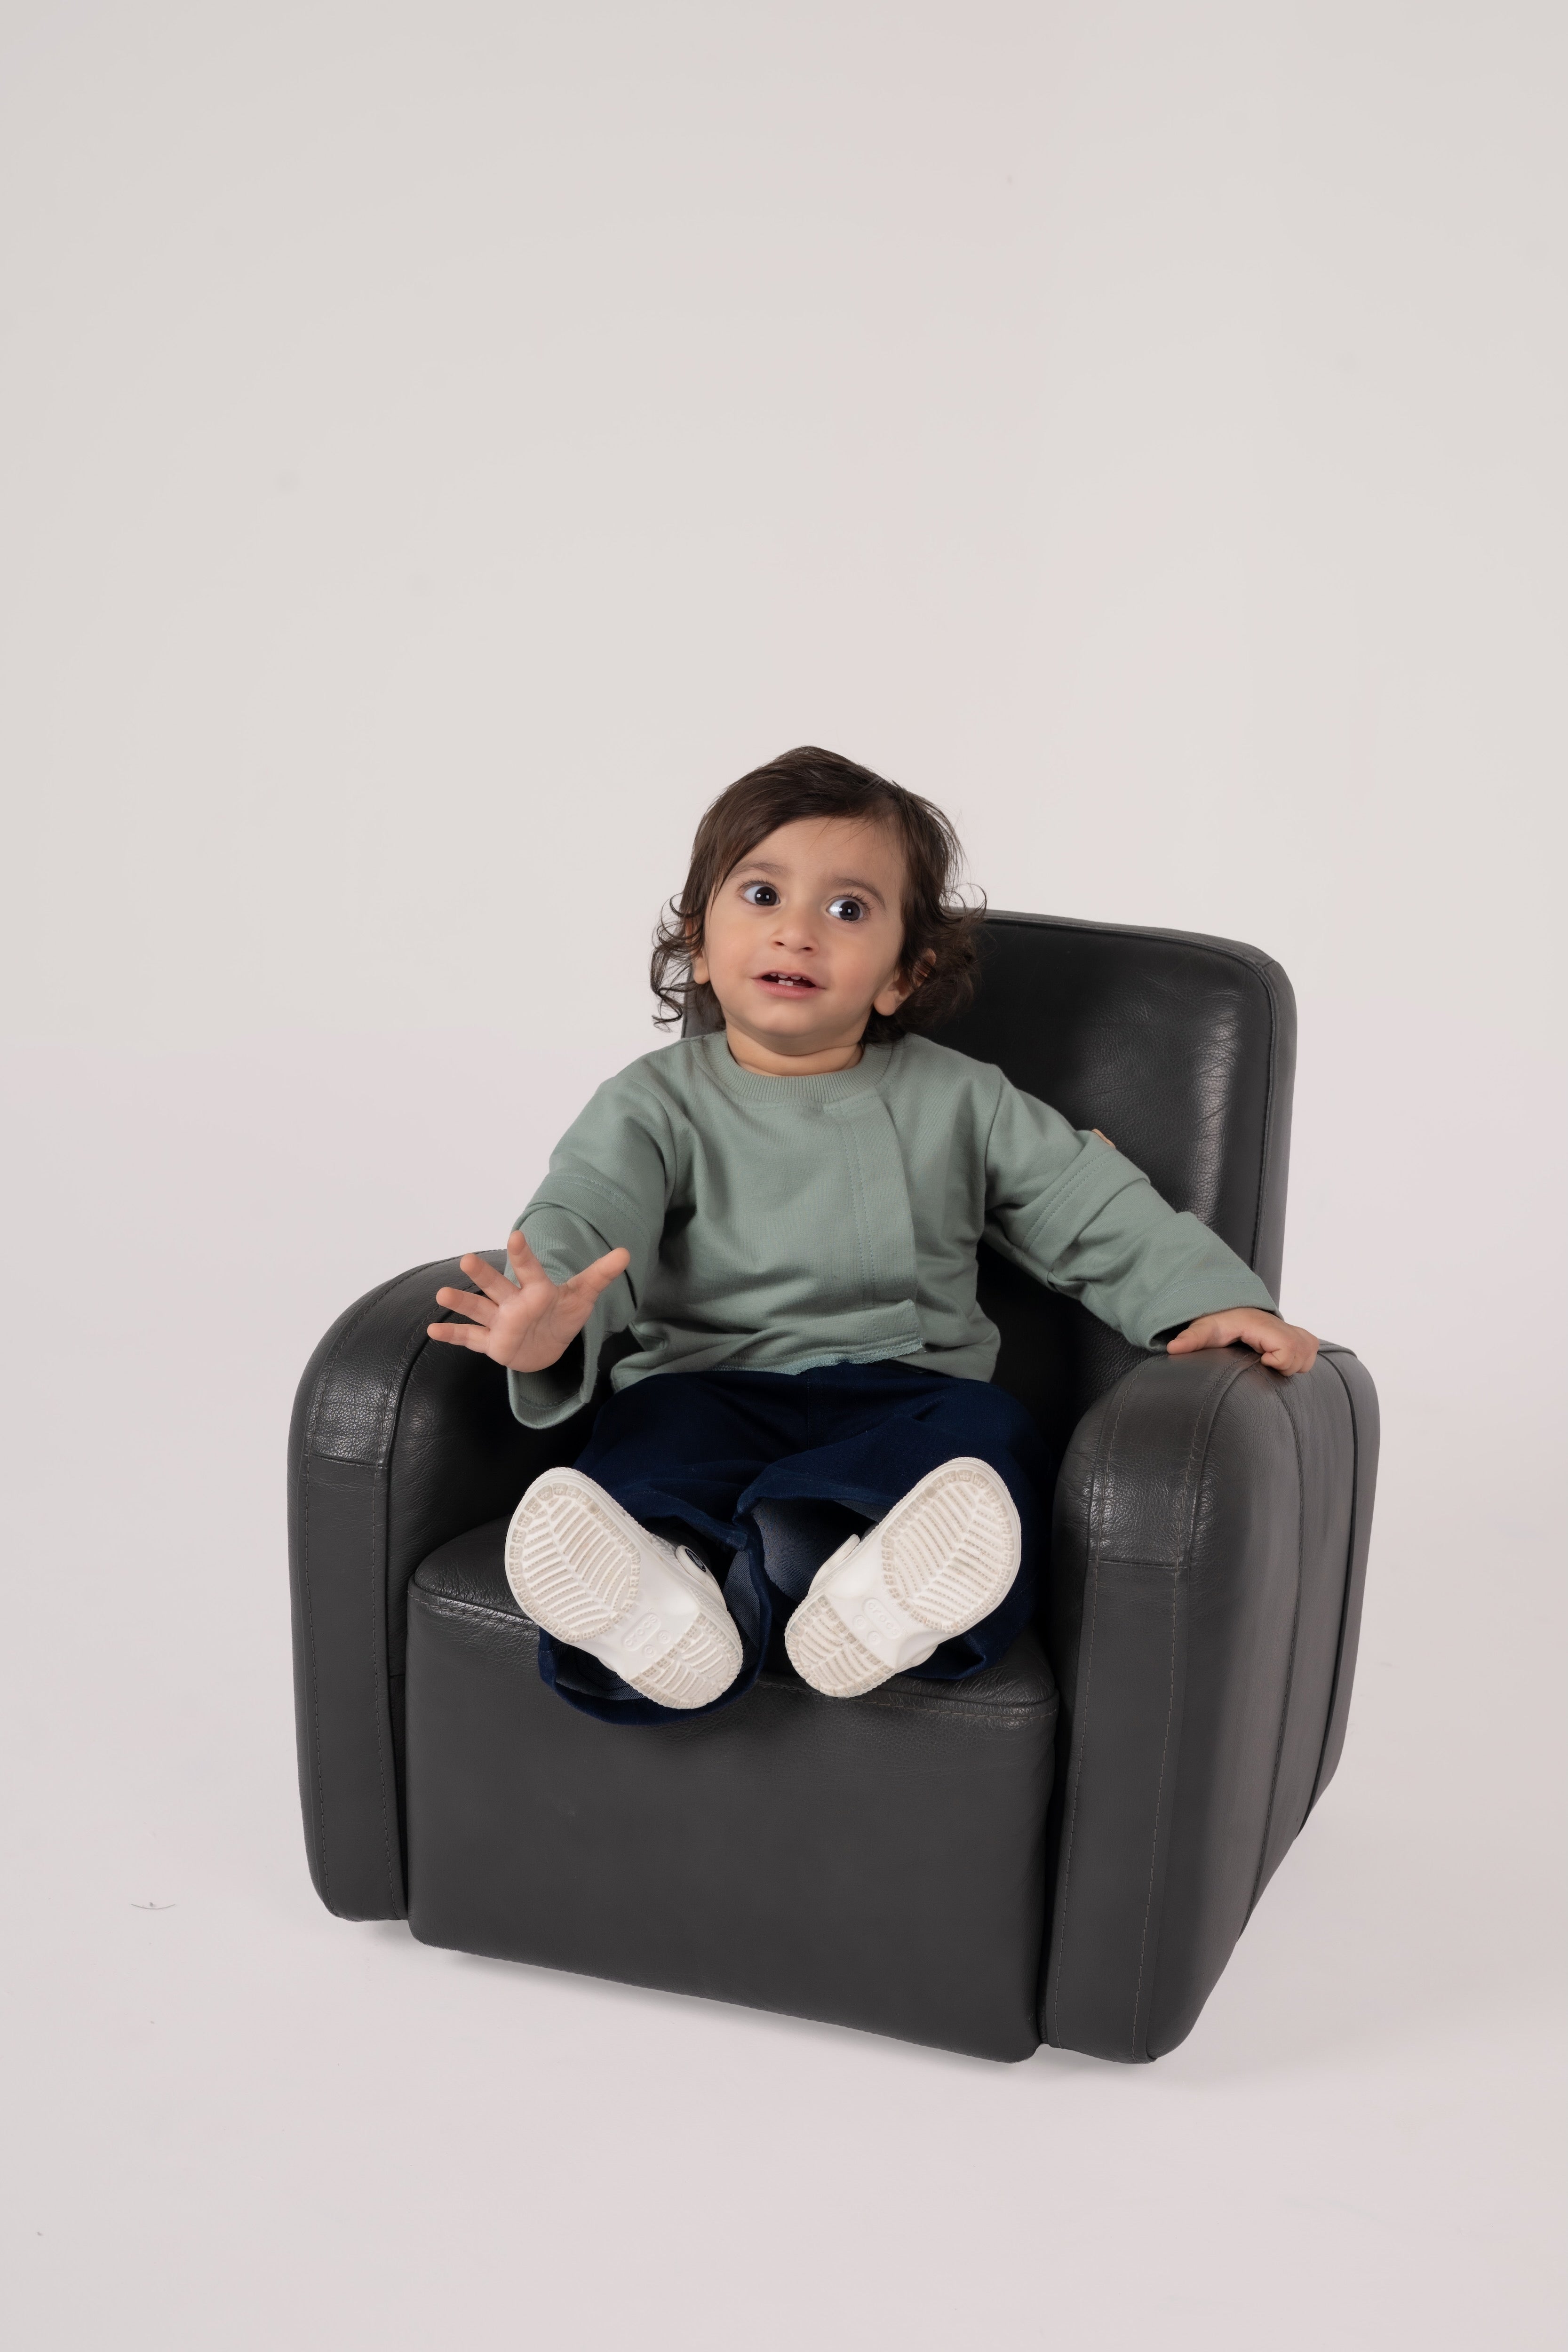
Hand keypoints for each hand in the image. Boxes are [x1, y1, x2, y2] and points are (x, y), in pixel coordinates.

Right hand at [427, 1229, 630, 1373]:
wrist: (548, 1344)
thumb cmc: (562, 1315)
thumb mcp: (583, 1297)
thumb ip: (600, 1275)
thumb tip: (626, 1252)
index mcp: (535, 1290)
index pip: (530, 1270)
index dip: (524, 1255)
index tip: (516, 1236)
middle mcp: (513, 1303)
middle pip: (497, 1287)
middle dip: (484, 1275)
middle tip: (467, 1259)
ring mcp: (500, 1322)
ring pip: (479, 1310)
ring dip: (462, 1303)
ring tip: (443, 1294)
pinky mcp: (492, 1343)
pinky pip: (470, 1339)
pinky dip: (452, 1335)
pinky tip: (433, 1331)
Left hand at [1166, 1308, 1318, 1375]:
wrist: (1227, 1308)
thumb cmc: (1217, 1321)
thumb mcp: (1204, 1328)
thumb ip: (1191, 1338)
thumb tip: (1173, 1348)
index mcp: (1261, 1324)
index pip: (1289, 1346)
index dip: (1279, 1360)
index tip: (1261, 1360)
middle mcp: (1279, 1325)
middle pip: (1303, 1352)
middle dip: (1287, 1364)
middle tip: (1264, 1362)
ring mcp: (1289, 1328)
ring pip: (1309, 1351)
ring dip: (1294, 1362)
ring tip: (1271, 1360)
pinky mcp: (1294, 1333)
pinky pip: (1311, 1348)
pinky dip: (1301, 1357)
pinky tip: (1281, 1358)